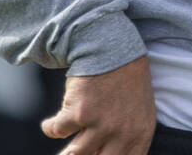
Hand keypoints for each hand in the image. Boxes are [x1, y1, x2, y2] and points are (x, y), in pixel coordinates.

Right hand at [41, 55, 155, 154]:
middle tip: (70, 154)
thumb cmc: (123, 81)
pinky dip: (50, 127)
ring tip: (64, 151)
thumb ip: (124, 139)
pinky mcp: (80, 113)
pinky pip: (56, 132)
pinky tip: (53, 121)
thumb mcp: (135, 112)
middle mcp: (124, 133)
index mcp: (140, 134)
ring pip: (74, 154)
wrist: (111, 48)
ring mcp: (102, 124)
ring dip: (65, 153)